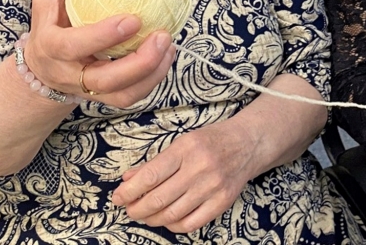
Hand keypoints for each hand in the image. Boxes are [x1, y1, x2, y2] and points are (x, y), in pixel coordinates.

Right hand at [23, 0, 175, 107]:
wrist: (41, 71)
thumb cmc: (51, 27)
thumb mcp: (47, 1)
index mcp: (51, 48)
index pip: (74, 45)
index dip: (103, 35)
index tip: (133, 18)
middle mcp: (69, 75)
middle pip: (105, 81)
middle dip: (139, 63)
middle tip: (163, 36)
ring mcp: (87, 92)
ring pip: (123, 96)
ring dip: (153, 74)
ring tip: (170, 46)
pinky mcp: (104, 100)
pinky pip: (132, 97)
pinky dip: (153, 79)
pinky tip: (166, 55)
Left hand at [112, 122, 253, 232]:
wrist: (248, 143)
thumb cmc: (210, 141)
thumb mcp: (181, 142)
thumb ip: (155, 163)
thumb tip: (127, 180)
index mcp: (186, 149)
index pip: (150, 176)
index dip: (129, 191)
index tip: (117, 197)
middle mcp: (199, 168)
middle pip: (159, 199)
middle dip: (137, 208)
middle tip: (129, 209)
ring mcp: (212, 187)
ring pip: (172, 214)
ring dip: (152, 219)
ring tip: (144, 215)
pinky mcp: (222, 202)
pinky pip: (191, 223)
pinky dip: (173, 226)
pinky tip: (167, 220)